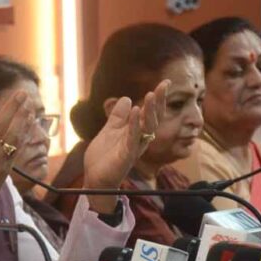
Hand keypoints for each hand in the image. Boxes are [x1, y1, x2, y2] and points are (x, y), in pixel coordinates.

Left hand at [83, 80, 168, 213]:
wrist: (94, 178)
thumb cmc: (104, 157)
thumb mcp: (110, 130)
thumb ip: (118, 116)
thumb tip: (127, 99)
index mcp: (137, 133)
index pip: (150, 114)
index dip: (158, 99)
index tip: (165, 82)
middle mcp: (140, 140)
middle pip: (153, 118)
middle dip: (159, 102)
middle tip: (164, 85)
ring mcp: (134, 148)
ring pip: (147, 128)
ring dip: (150, 111)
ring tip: (151, 94)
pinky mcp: (126, 156)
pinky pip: (133, 138)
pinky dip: (135, 125)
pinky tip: (136, 111)